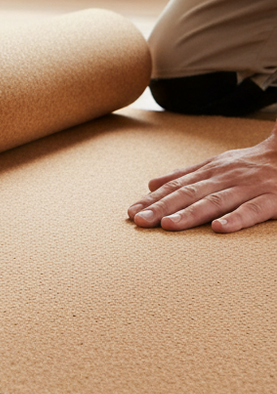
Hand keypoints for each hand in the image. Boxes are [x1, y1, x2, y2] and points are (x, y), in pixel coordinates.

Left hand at [128, 129, 276, 232]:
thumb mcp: (216, 164)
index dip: (153, 199)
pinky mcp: (273, 199)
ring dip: (190, 213)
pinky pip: (253, 210)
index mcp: (210, 171)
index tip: (131, 212)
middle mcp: (225, 178)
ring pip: (215, 201)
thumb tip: (151, 184)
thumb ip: (185, 175)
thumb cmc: (252, 164)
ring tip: (168, 225)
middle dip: (162, 207)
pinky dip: (236, 219)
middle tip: (139, 220)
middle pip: (189, 194)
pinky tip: (219, 229)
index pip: (176, 186)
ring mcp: (248, 188)